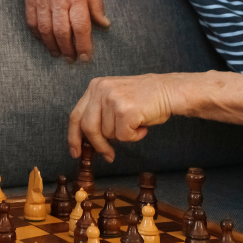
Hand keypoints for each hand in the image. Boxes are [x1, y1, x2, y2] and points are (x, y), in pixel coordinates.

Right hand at [22, 0, 109, 62]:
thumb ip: (96, 3)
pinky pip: (32, 23)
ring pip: (46, 31)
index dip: (84, 45)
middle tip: (72, 60)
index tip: (86, 57)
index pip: (81, 26)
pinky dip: (39, 36)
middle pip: (63, 32)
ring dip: (53, 46)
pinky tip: (45, 42)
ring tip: (59, 55)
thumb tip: (104, 24)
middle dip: (68, 50)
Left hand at [68, 73, 186, 161]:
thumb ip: (99, 113)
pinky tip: (143, 125)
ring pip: (108, 134)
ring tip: (136, 122)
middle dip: (98, 145)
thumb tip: (87, 141)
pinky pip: (123, 136)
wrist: (169, 91)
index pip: (76, 115)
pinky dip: (135, 136)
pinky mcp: (125, 110)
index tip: (76, 152)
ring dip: (124, 135)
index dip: (74, 137)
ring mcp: (112, 99)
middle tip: (109, 155)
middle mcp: (100, 89)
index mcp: (95, 86)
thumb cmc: (144, 99)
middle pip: (88, 128)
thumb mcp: (114, 97)